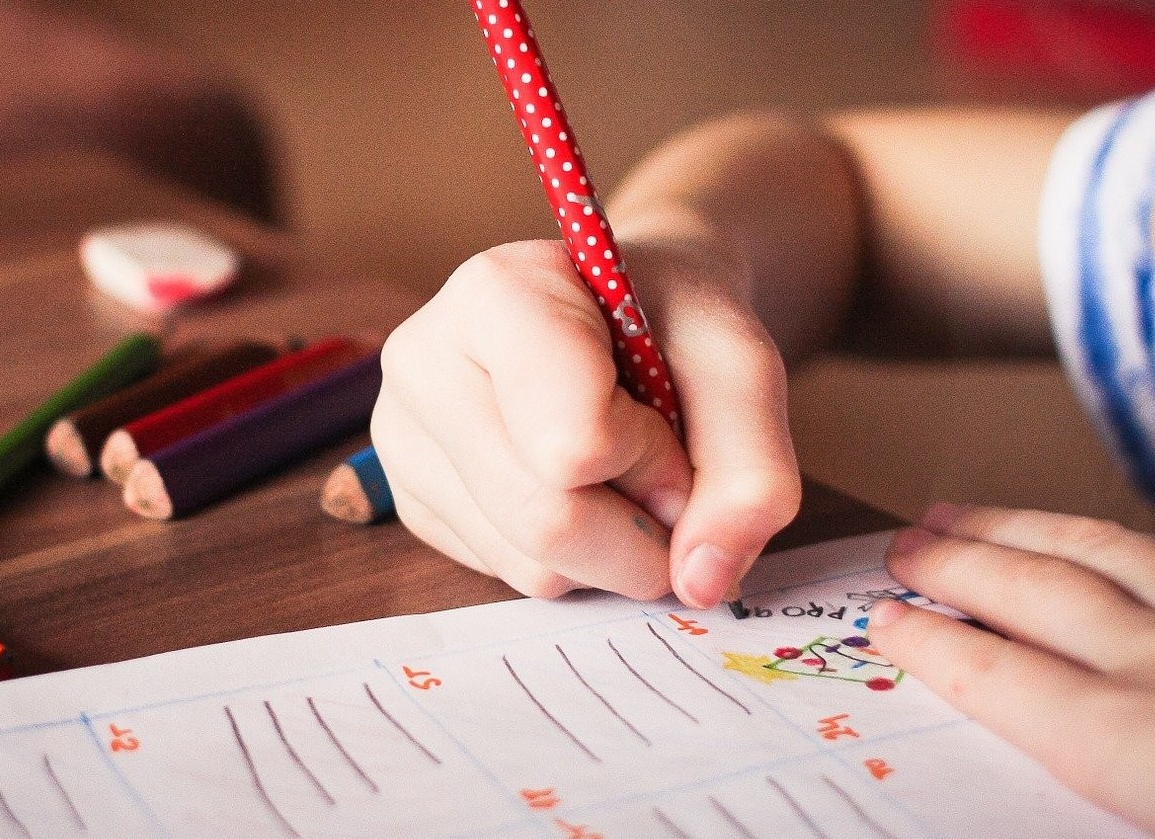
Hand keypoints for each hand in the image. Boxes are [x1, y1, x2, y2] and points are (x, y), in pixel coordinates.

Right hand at [371, 237, 799, 605]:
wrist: (624, 313)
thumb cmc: (673, 322)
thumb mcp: (742, 367)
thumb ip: (751, 471)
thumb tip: (701, 582)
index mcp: (493, 294)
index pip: (574, 444)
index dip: (653, 457)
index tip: (668, 414)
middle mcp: (422, 362)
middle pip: (546, 520)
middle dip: (640, 527)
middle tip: (666, 474)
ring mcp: (403, 438)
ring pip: (530, 564)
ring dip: (611, 548)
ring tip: (616, 470)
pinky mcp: (411, 502)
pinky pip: (508, 576)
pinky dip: (571, 558)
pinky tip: (573, 488)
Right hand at [870, 504, 1154, 838]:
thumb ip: (1127, 794)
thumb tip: (1078, 760)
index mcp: (1137, 744)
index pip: (998, 679)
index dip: (932, 644)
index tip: (884, 620)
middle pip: (1033, 594)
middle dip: (956, 564)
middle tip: (901, 544)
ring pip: (1106, 550)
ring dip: (1024, 528)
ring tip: (969, 511)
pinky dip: (1139, 539)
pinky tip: (1129, 537)